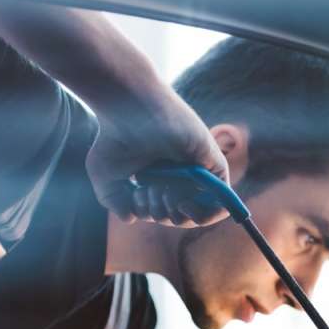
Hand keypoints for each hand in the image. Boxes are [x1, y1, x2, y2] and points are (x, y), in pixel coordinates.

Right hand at [86, 87, 231, 227]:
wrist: (130, 110)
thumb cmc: (115, 137)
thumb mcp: (106, 177)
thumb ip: (114, 201)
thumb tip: (132, 218)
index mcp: (160, 176)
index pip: (164, 210)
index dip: (150, 213)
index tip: (135, 197)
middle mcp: (181, 174)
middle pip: (181, 214)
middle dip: (160, 215)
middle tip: (146, 193)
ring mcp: (199, 170)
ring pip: (201, 212)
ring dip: (178, 215)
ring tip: (160, 194)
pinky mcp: (214, 165)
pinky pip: (223, 201)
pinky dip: (207, 213)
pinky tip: (183, 204)